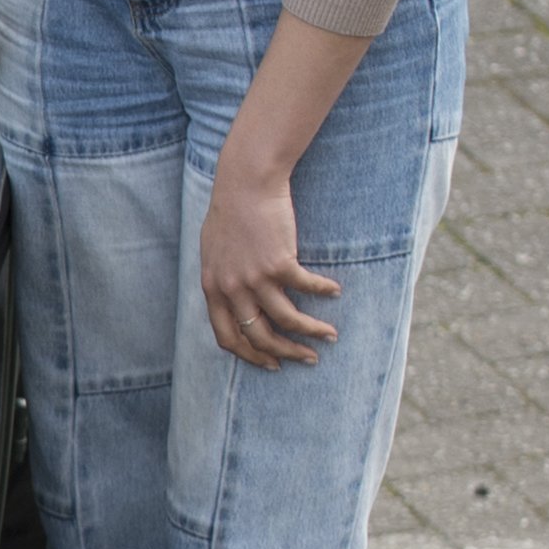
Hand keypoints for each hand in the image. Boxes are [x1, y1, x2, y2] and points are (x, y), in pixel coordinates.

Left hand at [199, 149, 340, 367]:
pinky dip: (323, 291)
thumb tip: (238, 303)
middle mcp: (232, 289)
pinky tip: (335, 290)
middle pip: (259, 337)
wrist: (244, 184)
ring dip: (311, 332)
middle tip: (307, 358)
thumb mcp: (214, 254)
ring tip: (329, 335)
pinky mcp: (279, 262)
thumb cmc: (230, 214)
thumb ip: (223, 281)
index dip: (250, 356)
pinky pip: (306, 287)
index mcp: (213, 289)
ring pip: (287, 320)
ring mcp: (255, 277)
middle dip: (285, 353)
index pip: (228, 338)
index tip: (271, 364)